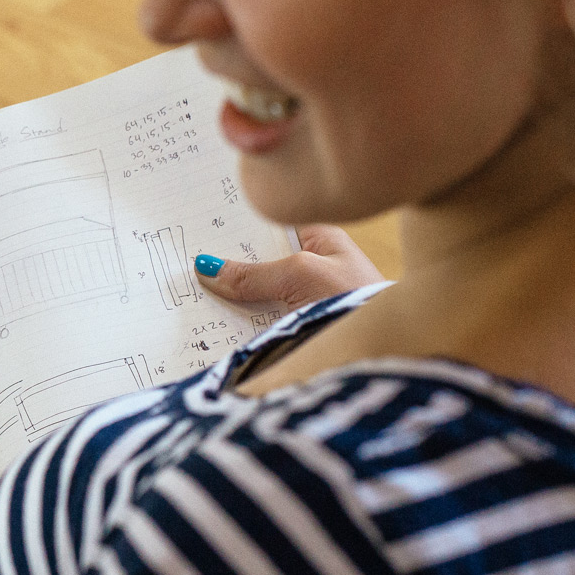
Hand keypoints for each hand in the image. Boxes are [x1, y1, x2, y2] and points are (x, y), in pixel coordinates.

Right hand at [197, 224, 383, 311]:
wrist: (390, 350)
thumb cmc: (355, 300)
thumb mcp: (299, 275)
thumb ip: (253, 273)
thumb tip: (208, 268)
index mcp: (319, 239)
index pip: (268, 225)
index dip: (235, 225)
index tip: (198, 223)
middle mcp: (311, 266)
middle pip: (257, 261)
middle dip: (225, 264)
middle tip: (183, 261)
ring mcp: (303, 300)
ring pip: (256, 293)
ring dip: (228, 297)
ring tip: (187, 293)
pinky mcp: (297, 329)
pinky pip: (260, 321)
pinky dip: (238, 322)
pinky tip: (210, 322)